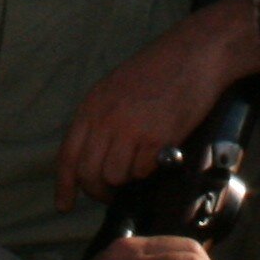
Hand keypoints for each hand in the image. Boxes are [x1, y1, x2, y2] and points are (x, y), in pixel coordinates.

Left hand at [56, 0, 259, 207]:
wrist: (195, 54)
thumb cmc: (160, 70)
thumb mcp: (116, 88)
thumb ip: (101, 118)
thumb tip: (94, 156)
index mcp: (92, 105)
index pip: (69, 155)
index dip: (65, 185)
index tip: (64, 205)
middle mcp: (106, 119)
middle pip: (89, 173)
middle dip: (99, 191)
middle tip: (112, 194)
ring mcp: (130, 129)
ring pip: (115, 176)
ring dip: (127, 179)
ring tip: (141, 164)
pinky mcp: (157, 138)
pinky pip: (143, 171)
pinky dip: (149, 170)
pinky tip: (158, 154)